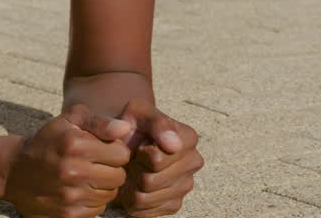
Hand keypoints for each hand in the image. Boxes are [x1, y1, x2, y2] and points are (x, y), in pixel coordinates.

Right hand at [3, 104, 132, 217]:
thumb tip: (126, 129)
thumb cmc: (48, 141)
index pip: (122, 154)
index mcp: (76, 145)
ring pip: (110, 195)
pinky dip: (92, 201)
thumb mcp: (69, 121)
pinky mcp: (68, 215)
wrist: (15, 171)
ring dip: (103, 186)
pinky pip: (97, 210)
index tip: (103, 149)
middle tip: (96, 164)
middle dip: (112, 169)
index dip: (115, 150)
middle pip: (119, 176)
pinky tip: (78, 190)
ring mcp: (71, 196)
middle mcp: (74, 172)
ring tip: (86, 177)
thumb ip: (100, 122)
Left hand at [114, 101, 203, 217]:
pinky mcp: (175, 204)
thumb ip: (156, 123)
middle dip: (135, 170)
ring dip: (132, 186)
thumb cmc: (132, 125)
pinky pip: (146, 212)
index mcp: (189, 138)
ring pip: (146, 198)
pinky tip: (136, 185)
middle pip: (150, 181)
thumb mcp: (139, 112)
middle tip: (136, 158)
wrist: (126, 141)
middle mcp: (194, 162)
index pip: (157, 160)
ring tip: (134, 170)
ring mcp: (186, 186)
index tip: (141, 143)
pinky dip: (134, 201)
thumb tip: (174, 145)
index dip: (140, 153)